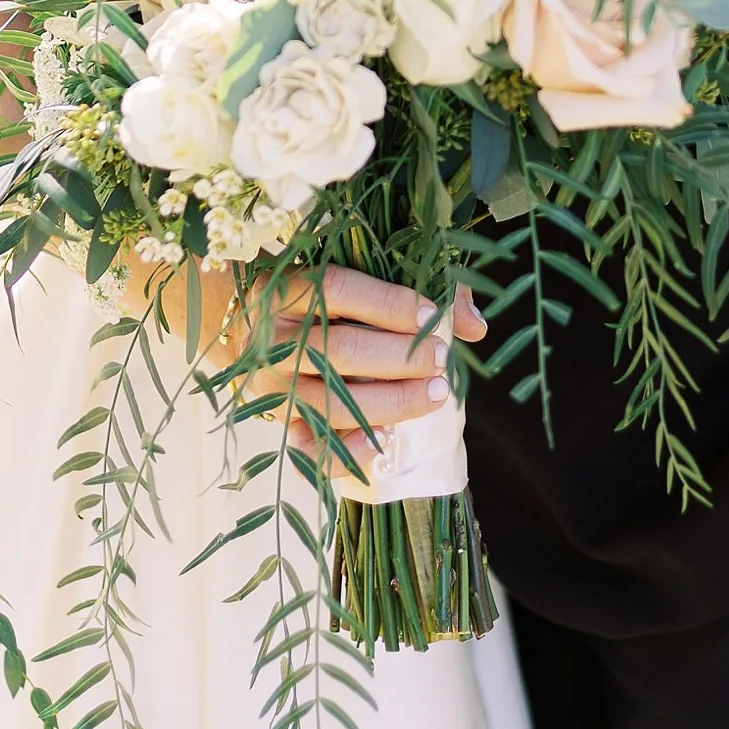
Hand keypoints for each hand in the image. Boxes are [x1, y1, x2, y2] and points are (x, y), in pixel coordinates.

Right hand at [270, 266, 486, 478]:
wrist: (253, 329)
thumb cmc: (325, 298)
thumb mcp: (361, 276)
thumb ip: (422, 287)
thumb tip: (475, 326)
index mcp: (284, 288)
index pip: (335, 289)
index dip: (388, 303)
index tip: (432, 316)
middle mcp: (270, 339)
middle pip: (338, 350)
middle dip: (400, 358)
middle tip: (441, 360)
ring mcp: (272, 387)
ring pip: (330, 403)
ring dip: (391, 403)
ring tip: (436, 394)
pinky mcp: (279, 423)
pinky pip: (309, 450)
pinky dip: (350, 452)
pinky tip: (387, 440)